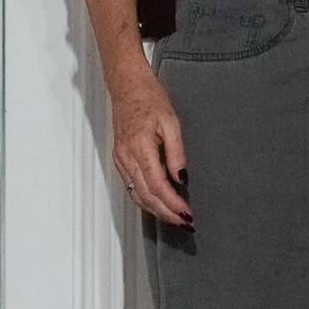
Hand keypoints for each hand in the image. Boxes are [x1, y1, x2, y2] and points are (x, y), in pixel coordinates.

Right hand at [110, 65, 192, 228]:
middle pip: (146, 196)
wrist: (127, 86)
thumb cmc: (149, 98)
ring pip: (137, 195)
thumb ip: (176, 153)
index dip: (173, 203)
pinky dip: (145, 200)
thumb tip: (181, 179)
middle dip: (167, 213)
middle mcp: (127, 157)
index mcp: (140, 147)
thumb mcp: (171, 122)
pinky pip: (131, 187)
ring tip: (176, 219)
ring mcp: (121, 159)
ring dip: (157, 210)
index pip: (157, 185)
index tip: (188, 213)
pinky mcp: (120, 159)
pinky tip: (158, 205)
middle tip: (186, 223)